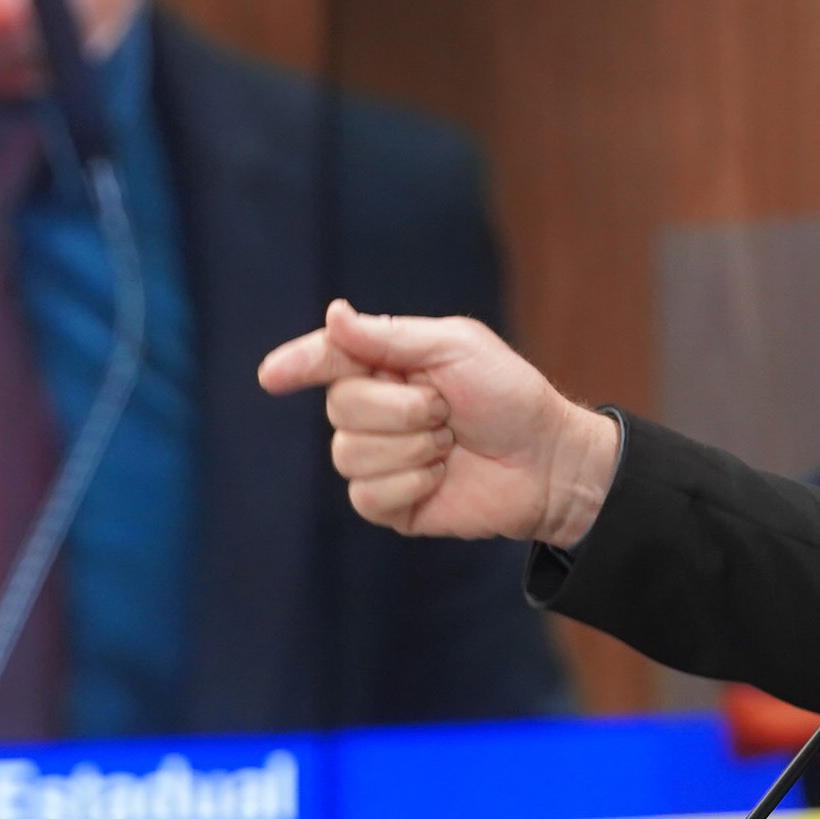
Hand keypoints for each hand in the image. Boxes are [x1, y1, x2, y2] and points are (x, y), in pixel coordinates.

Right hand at [256, 299, 622, 546]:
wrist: (547, 462)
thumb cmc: (509, 396)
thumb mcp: (455, 348)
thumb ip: (389, 337)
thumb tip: (333, 314)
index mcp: (385, 365)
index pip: (326, 359)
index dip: (298, 364)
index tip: (272, 376)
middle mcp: (373, 410)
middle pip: (339, 407)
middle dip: (402, 410)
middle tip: (445, 411)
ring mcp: (378, 458)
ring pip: (348, 454)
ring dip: (411, 449)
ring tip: (447, 446)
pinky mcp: (389, 504)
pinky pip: (365, 496)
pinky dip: (410, 485)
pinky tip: (439, 479)